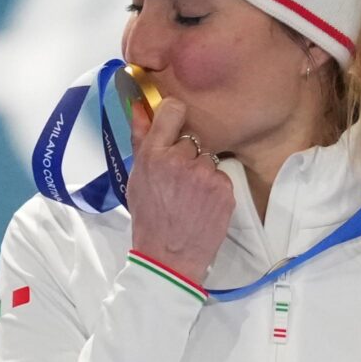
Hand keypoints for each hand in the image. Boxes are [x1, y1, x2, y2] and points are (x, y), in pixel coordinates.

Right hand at [126, 97, 233, 284]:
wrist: (169, 256)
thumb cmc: (149, 217)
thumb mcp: (137, 177)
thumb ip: (140, 138)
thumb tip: (139, 105)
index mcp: (154, 154)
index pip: (174, 110)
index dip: (175, 116)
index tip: (175, 127)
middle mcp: (180, 160)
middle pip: (192, 138)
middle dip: (187, 154)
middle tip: (177, 180)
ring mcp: (204, 174)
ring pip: (208, 158)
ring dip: (201, 171)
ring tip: (189, 195)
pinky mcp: (224, 188)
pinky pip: (221, 175)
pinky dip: (214, 187)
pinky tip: (201, 203)